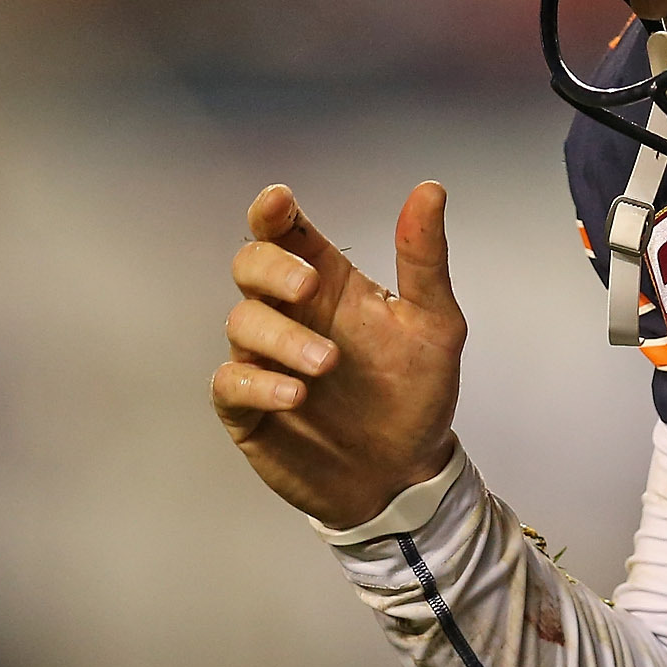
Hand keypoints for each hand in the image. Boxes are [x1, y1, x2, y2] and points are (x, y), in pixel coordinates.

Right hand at [211, 182, 464, 529]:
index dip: (272, 212)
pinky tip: (294, 394)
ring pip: (242, 322)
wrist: (406, 476)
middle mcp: (292, 315)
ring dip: (281, 338)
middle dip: (270, 268)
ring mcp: (266, 360)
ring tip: (325, 365)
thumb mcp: (435, 326)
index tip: (278, 202)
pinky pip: (231, 381)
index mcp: (330, 285)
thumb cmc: (416, 396)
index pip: (287, 234)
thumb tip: (430, 190)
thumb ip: (425, 260)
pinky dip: (257, 383)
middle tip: (306, 288)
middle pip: (250, 265)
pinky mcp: (251, 408)